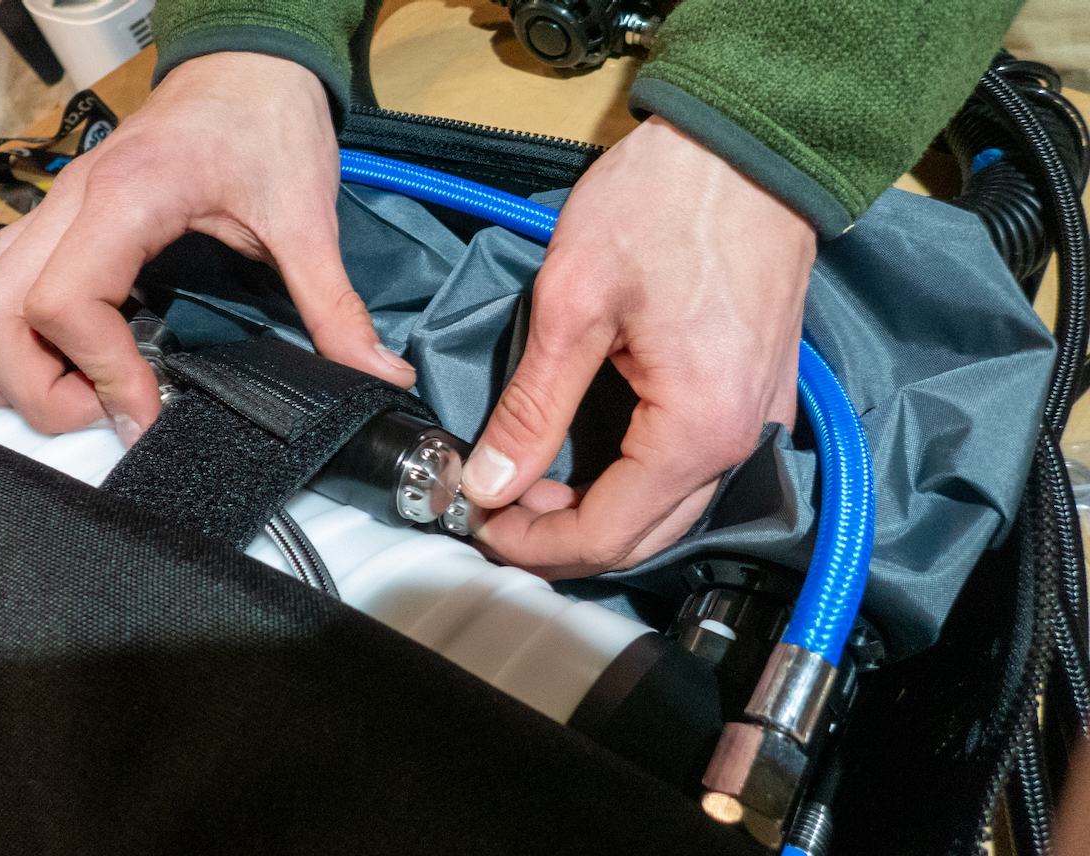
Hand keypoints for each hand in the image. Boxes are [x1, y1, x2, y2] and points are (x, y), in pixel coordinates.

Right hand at [0, 52, 413, 445]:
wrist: (248, 63)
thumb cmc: (269, 123)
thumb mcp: (307, 216)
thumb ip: (334, 304)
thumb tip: (375, 375)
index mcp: (128, 200)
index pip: (64, 304)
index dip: (103, 375)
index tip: (149, 415)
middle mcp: (69, 204)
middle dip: (36, 388)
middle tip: (105, 413)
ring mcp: (52, 210)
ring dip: (0, 363)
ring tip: (76, 392)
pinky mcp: (54, 220)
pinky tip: (58, 356)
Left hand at [460, 116, 815, 577]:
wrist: (747, 145)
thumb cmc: (667, 203)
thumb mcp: (573, 304)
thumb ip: (534, 407)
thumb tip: (492, 481)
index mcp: (698, 430)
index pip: (607, 534)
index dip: (535, 546)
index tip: (483, 524)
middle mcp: (741, 442)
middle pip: (643, 538)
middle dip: (563, 539)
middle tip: (498, 508)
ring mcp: (757, 421)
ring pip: (669, 511)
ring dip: (600, 514)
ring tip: (533, 485)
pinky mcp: (755, 397)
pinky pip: (693, 471)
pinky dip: (636, 483)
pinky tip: (590, 459)